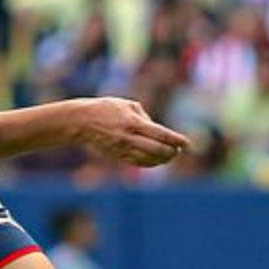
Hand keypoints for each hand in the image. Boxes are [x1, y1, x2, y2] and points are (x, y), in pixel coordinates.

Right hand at [74, 98, 189, 166]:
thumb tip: (157, 131)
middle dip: (171, 152)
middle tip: (178, 150)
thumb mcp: (128, 105)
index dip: (176, 140)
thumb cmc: (106, 108)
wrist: (81, 122)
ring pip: (149, 160)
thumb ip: (145, 117)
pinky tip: (157, 159)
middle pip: (157, 151)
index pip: (160, 134)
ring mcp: (122, 149)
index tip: (187, 143)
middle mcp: (128, 138)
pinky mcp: (118, 156)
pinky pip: (138, 163)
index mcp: (132, 122)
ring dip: (163, 159)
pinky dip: (151, 163)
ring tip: (170, 154)